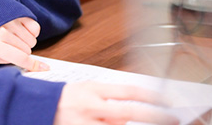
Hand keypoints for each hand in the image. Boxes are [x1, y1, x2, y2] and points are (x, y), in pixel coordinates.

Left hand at [0, 17, 48, 71]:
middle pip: (27, 50)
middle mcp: (2, 30)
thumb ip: (5, 62)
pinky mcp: (17, 12)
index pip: (19, 57)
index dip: (33, 65)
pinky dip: (32, 33)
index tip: (43, 68)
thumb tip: (25, 65)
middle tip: (12, 48)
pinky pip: (35, 28)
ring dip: (26, 43)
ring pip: (32, 41)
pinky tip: (22, 32)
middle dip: (22, 53)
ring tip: (14, 39)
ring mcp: (10, 20)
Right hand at [54, 81, 178, 124]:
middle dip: (154, 116)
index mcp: (92, 90)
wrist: (39, 107)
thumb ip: (109, 97)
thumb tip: (134, 107)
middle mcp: (90, 107)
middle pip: (128, 112)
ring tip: (133, 120)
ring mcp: (85, 123)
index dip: (150, 96)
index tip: (168, 101)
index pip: (127, 91)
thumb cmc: (66, 98)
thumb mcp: (87, 89)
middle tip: (172, 118)